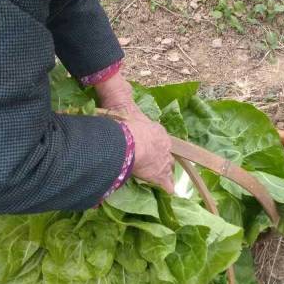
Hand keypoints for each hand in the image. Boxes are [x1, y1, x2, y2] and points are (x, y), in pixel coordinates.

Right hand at [95, 70, 174, 192]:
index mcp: (155, 129)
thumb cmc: (124, 122)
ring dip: (166, 173)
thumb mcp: (123, 110)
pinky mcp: (159, 172)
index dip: (158, 147)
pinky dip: (168, 186)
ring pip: (167, 167)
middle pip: (167, 154)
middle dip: (166, 160)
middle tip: (165, 166)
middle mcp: (163, 143)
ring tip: (168, 181)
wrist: (129, 136)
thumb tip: (112, 91)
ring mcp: (163, 158)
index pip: (161, 140)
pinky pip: (166, 181)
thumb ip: (121, 102)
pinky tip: (171, 192)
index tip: (155, 151)